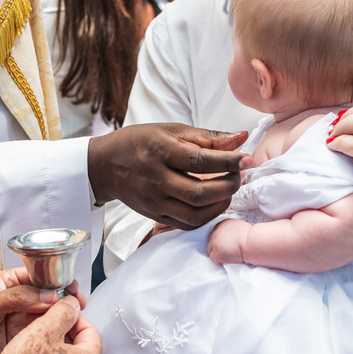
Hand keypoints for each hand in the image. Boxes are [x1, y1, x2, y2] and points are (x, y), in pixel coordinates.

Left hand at [0, 268, 84, 353]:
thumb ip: (18, 297)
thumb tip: (48, 294)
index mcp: (7, 285)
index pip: (37, 277)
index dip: (56, 281)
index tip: (71, 287)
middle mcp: (16, 302)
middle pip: (47, 297)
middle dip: (64, 300)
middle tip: (78, 304)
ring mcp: (19, 323)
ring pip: (48, 318)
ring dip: (61, 318)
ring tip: (76, 321)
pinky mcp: (20, 343)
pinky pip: (41, 338)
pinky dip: (54, 336)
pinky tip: (64, 337)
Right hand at [88, 123, 248, 229]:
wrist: (104, 166)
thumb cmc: (140, 142)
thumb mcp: (170, 130)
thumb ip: (208, 137)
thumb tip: (242, 138)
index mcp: (160, 151)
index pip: (200, 160)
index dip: (228, 162)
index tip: (248, 160)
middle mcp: (156, 179)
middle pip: (200, 193)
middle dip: (228, 186)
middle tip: (239, 176)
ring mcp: (154, 201)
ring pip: (195, 213)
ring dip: (220, 204)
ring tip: (229, 190)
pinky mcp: (154, 215)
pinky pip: (186, 223)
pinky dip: (206, 216)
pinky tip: (214, 203)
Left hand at [206, 219, 246, 264]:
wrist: (252, 242)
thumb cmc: (250, 236)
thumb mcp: (238, 227)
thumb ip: (230, 230)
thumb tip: (229, 236)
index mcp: (222, 224)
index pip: (216, 233)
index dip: (221, 240)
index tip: (226, 244)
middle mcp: (216, 231)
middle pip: (212, 241)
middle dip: (218, 246)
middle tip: (227, 251)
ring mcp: (214, 242)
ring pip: (211, 250)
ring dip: (218, 254)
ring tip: (229, 256)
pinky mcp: (216, 252)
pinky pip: (214, 259)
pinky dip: (220, 261)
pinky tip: (228, 260)